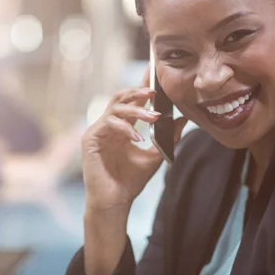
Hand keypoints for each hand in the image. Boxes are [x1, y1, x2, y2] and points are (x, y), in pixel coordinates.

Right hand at [81, 66, 186, 213]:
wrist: (115, 202)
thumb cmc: (130, 181)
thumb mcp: (155, 154)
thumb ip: (168, 136)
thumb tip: (184, 118)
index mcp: (122, 126)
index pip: (132, 100)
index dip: (142, 86)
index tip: (154, 72)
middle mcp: (109, 125)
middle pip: (120, 96)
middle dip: (137, 91)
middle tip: (154, 91)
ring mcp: (98, 130)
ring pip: (115, 107)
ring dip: (136, 110)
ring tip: (153, 117)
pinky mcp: (90, 139)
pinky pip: (108, 124)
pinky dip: (125, 128)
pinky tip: (137, 138)